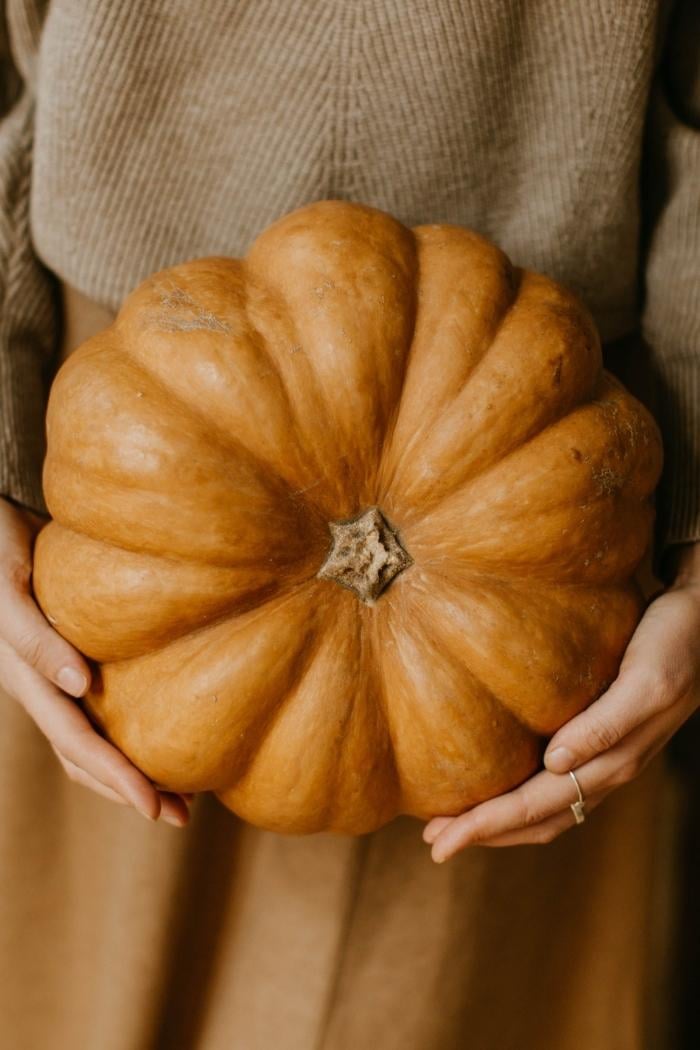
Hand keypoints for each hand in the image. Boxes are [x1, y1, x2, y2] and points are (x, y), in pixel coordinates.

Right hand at [0, 497, 191, 826]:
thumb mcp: (10, 590)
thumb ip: (35, 638)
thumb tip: (79, 685)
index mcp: (27, 680)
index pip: (76, 744)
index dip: (116, 779)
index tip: (156, 808)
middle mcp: (40, 688)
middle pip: (85, 757)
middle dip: (130, 791)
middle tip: (184, 817)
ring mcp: (50, 678)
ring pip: (88, 741)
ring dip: (127, 771)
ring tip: (179, 790)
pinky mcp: (63, 659)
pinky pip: (92, 710)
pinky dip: (123, 733)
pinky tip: (157, 731)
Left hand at [423, 543, 699, 862]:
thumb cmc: (673, 646)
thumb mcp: (644, 683)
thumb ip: (604, 726)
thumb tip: (556, 764)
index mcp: (612, 762)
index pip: (536, 806)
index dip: (487, 826)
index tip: (441, 839)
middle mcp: (606, 770)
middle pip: (536, 818)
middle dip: (484, 832)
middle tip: (433, 840)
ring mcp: (606, 762)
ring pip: (547, 811)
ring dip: (501, 824)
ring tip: (454, 825)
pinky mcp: (604, 745)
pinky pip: (558, 790)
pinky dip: (522, 802)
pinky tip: (499, 791)